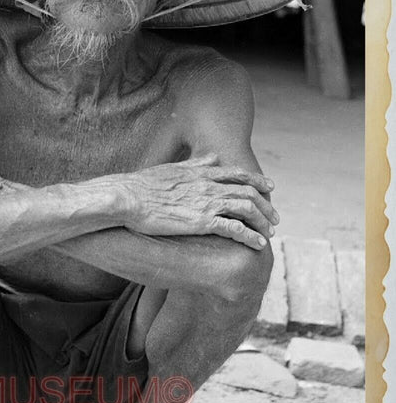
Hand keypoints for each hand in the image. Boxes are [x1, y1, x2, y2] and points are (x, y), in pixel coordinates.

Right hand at [122, 154, 278, 249]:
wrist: (127, 197)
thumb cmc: (141, 186)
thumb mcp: (171, 168)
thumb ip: (195, 164)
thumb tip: (212, 157)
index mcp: (201, 172)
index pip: (237, 174)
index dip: (256, 181)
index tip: (269, 188)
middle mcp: (209, 185)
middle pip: (249, 192)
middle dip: (266, 206)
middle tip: (275, 218)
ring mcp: (207, 203)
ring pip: (247, 209)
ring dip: (262, 222)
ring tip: (270, 234)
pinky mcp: (202, 222)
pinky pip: (235, 229)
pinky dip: (251, 237)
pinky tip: (258, 245)